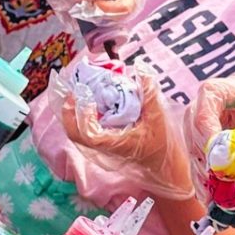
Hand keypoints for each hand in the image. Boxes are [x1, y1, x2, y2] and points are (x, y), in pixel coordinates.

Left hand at [59, 66, 196, 199]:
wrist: (165, 168)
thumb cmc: (162, 146)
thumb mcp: (158, 117)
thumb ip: (149, 91)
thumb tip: (140, 65)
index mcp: (114, 144)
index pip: (87, 134)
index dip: (81, 116)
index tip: (85, 97)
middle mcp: (103, 148)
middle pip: (74, 133)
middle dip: (68, 111)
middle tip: (74, 89)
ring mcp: (101, 147)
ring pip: (76, 132)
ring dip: (73, 112)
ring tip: (79, 91)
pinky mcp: (103, 144)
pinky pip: (84, 130)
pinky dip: (81, 116)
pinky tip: (90, 101)